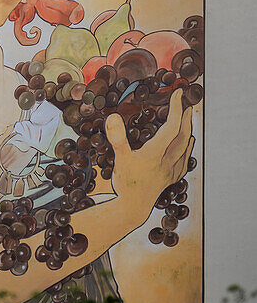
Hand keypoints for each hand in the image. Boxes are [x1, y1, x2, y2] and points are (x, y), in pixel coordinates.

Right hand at [105, 89, 194, 221]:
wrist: (133, 208)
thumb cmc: (127, 184)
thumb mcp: (119, 159)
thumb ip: (117, 138)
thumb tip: (113, 116)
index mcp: (156, 153)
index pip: (171, 126)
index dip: (176, 108)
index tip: (178, 94)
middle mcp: (167, 160)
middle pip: (182, 135)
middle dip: (185, 117)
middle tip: (186, 102)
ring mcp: (170, 169)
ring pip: (185, 146)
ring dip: (187, 130)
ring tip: (189, 118)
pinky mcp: (170, 177)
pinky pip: (184, 160)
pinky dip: (187, 148)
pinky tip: (188, 144)